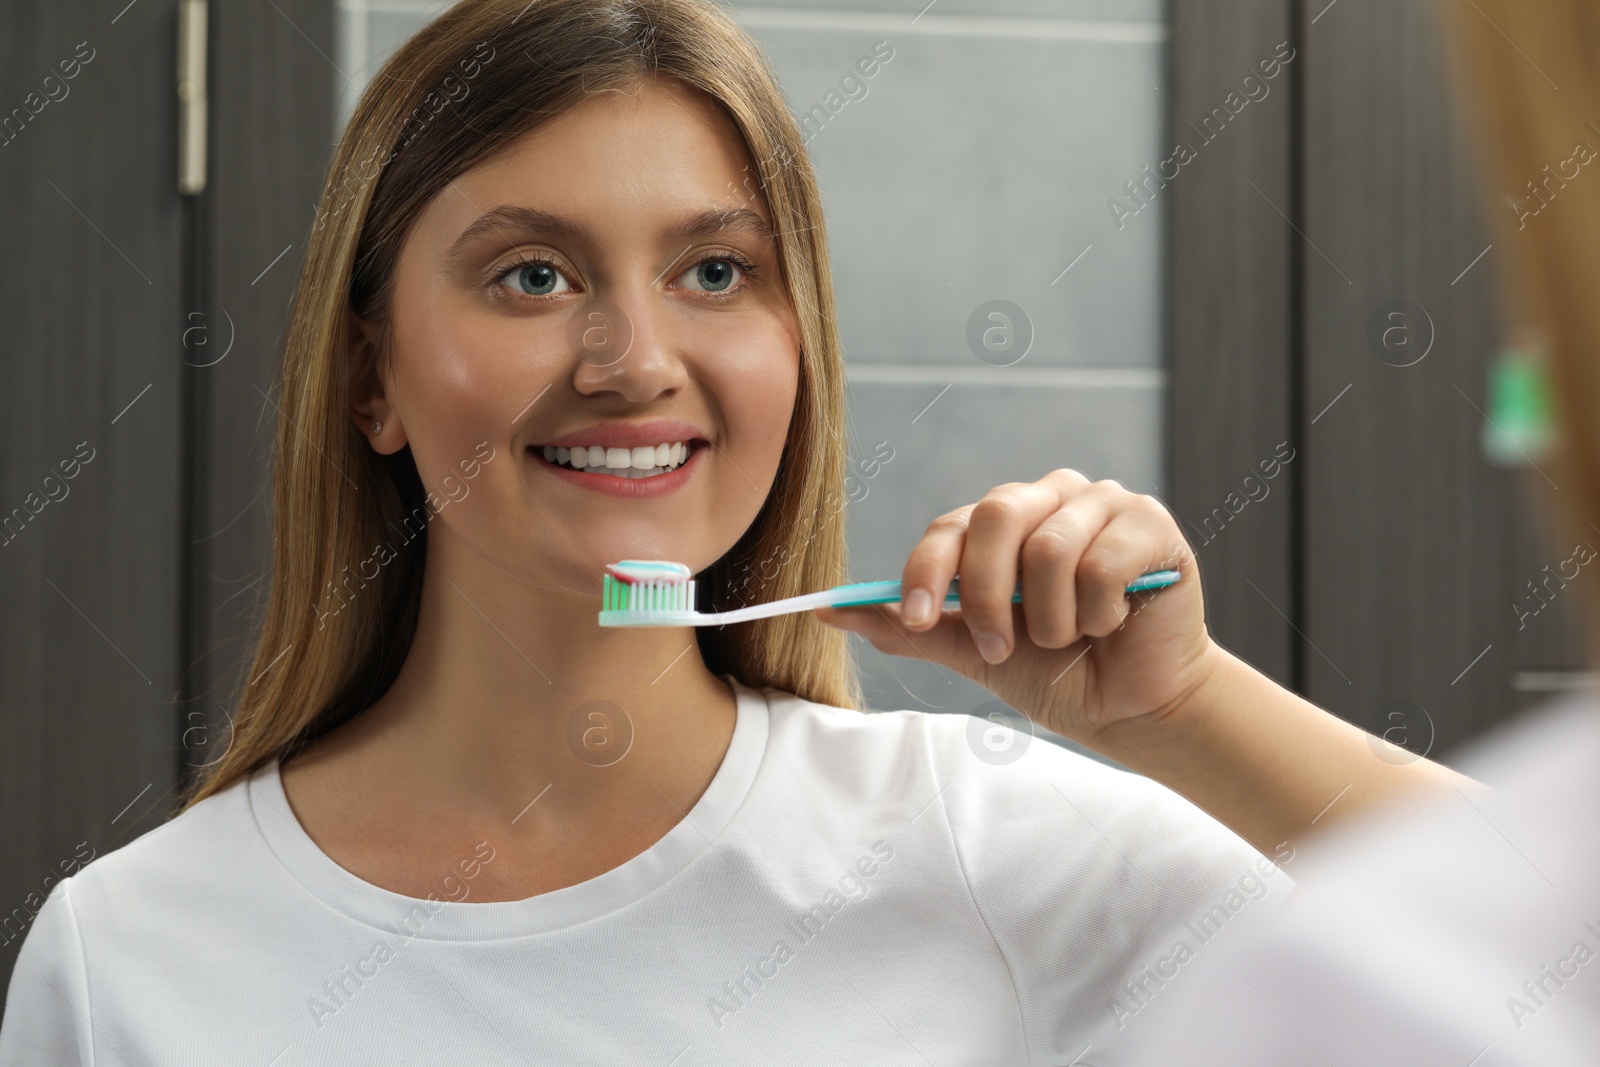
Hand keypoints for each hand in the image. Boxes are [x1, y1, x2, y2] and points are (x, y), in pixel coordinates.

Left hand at [814, 469, 1224, 751]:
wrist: (1130, 710)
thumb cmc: (1055, 673)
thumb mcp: (970, 651)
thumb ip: (907, 627)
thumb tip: (826, 610)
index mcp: (1004, 521)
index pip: (951, 526)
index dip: (927, 572)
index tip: (917, 622)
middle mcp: (1051, 497)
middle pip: (995, 516)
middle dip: (987, 595)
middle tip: (999, 647)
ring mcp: (1104, 504)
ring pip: (1050, 547)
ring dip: (1051, 618)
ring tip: (1069, 638)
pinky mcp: (1151, 525)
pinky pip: (1102, 564)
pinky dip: (1098, 613)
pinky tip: (1112, 625)